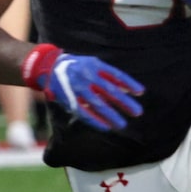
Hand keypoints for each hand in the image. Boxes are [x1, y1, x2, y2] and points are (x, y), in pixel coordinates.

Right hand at [22, 44, 143, 130]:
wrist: (50, 66)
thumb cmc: (78, 66)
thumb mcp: (94, 64)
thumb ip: (110, 77)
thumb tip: (130, 90)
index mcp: (95, 65)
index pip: (116, 75)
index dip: (129, 83)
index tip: (141, 92)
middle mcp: (87, 76)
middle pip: (110, 91)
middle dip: (125, 103)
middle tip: (138, 112)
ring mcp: (78, 88)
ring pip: (98, 104)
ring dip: (111, 115)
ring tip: (122, 124)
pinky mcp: (70, 99)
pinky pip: (84, 113)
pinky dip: (95, 121)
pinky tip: (106, 127)